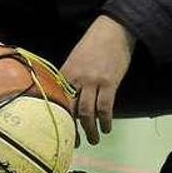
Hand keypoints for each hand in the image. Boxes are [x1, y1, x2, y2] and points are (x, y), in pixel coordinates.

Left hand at [59, 16, 134, 145]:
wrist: (113, 29)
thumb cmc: (93, 43)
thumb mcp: (75, 58)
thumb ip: (70, 77)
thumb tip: (68, 97)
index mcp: (65, 73)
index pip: (58, 99)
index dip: (58, 117)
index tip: (59, 130)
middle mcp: (76, 79)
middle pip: (71, 109)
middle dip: (73, 129)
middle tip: (75, 142)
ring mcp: (93, 81)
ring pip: (88, 112)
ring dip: (90, 129)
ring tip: (94, 139)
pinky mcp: (109, 83)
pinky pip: (105, 107)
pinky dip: (105, 120)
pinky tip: (107, 128)